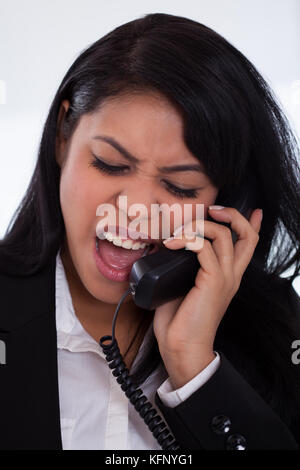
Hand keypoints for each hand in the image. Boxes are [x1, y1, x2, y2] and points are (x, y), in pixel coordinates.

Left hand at [153, 207, 262, 388]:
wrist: (182, 347)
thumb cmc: (179, 321)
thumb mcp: (183, 286)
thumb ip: (183, 266)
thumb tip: (167, 247)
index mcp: (227, 276)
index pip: (248, 246)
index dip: (252, 225)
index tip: (253, 211)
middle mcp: (231, 275)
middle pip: (247, 235)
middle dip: (232, 215)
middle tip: (212, 210)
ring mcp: (224, 277)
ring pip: (223, 235)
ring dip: (198, 225)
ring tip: (177, 233)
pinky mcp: (212, 281)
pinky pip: (203, 247)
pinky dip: (186, 239)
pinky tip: (172, 243)